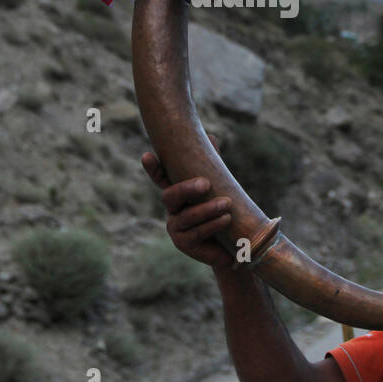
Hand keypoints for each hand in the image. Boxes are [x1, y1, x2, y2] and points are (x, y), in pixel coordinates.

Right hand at [141, 136, 234, 271]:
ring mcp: (175, 227)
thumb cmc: (225, 211)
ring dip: (207, 209)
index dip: (153, 168)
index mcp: (179, 192)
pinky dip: (211, 224)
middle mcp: (173, 209)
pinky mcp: (183, 244)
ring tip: (227, 204)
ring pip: (186, 216)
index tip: (147, 155)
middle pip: (170, 196)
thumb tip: (210, 137)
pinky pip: (196, 233)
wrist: (235, 243)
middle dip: (186, 189)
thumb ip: (213, 165)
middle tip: (206, 184)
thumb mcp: (220, 186)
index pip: (162, 178)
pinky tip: (226, 219)